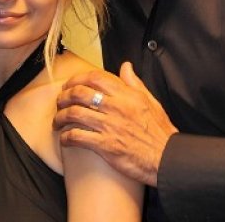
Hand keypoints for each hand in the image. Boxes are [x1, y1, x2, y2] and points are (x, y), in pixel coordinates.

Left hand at [54, 62, 177, 186]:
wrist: (167, 158)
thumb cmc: (160, 132)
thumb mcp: (151, 101)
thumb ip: (135, 83)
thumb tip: (125, 66)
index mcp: (126, 95)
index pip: (95, 78)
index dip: (77, 79)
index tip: (69, 85)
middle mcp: (116, 107)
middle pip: (80, 93)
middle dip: (64, 97)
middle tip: (60, 103)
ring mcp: (110, 126)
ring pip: (74, 114)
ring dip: (60, 117)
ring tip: (57, 122)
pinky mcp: (105, 146)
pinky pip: (77, 136)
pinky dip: (66, 137)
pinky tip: (65, 139)